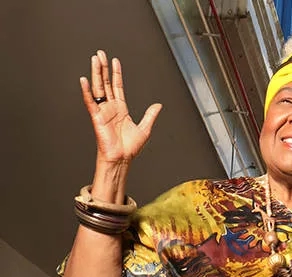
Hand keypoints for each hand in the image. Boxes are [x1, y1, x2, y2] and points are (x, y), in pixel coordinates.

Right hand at [80, 50, 161, 164]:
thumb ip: (150, 115)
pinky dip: (87, 91)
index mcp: (120, 109)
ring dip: (96, 74)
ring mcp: (103, 112)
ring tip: (95, 60)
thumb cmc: (130, 148)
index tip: (115, 61)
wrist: (122, 159)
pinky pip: (90, 102)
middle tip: (100, 54)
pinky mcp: (97, 118)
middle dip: (103, 68)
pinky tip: (85, 80)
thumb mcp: (145, 128)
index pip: (117, 86)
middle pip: (105, 83)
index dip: (116, 73)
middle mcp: (110, 108)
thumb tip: (158, 105)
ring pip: (98, 88)